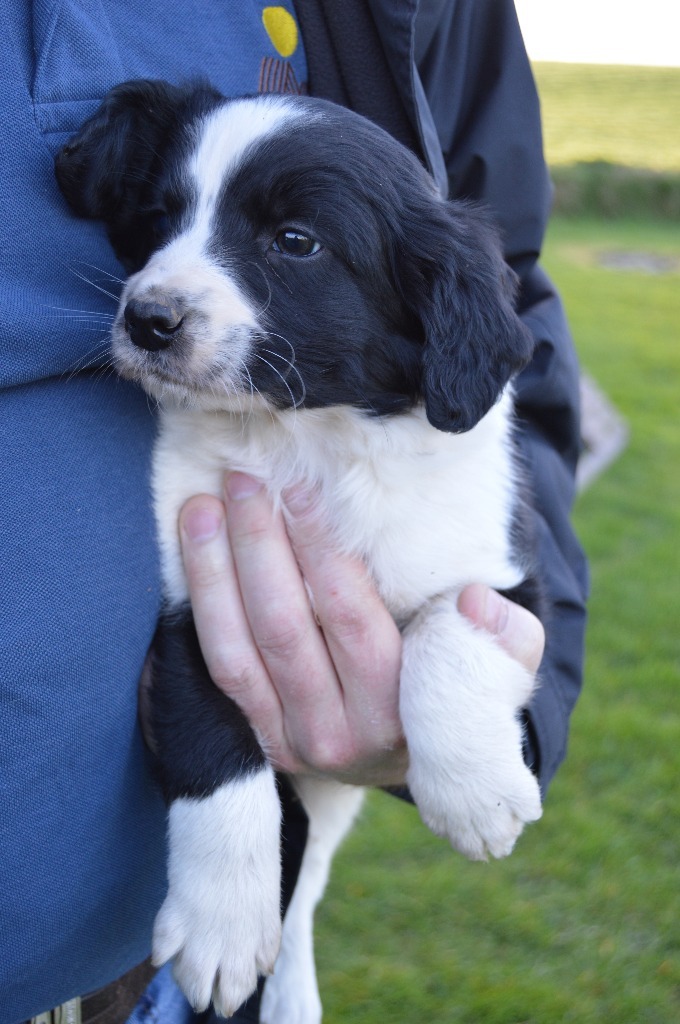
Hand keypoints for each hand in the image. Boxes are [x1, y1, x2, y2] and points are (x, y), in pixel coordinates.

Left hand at [178, 474, 544, 786]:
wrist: (407, 752)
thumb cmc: (448, 683)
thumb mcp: (497, 666)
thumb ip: (506, 638)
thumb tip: (475, 602)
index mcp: (400, 710)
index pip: (351, 619)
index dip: (321, 550)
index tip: (301, 489)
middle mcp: (340, 735)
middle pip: (286, 628)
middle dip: (260, 546)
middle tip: (246, 480)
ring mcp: (290, 742)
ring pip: (239, 649)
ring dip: (216, 571)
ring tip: (205, 506)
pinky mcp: (256, 738)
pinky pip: (220, 668)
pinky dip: (202, 609)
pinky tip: (192, 553)